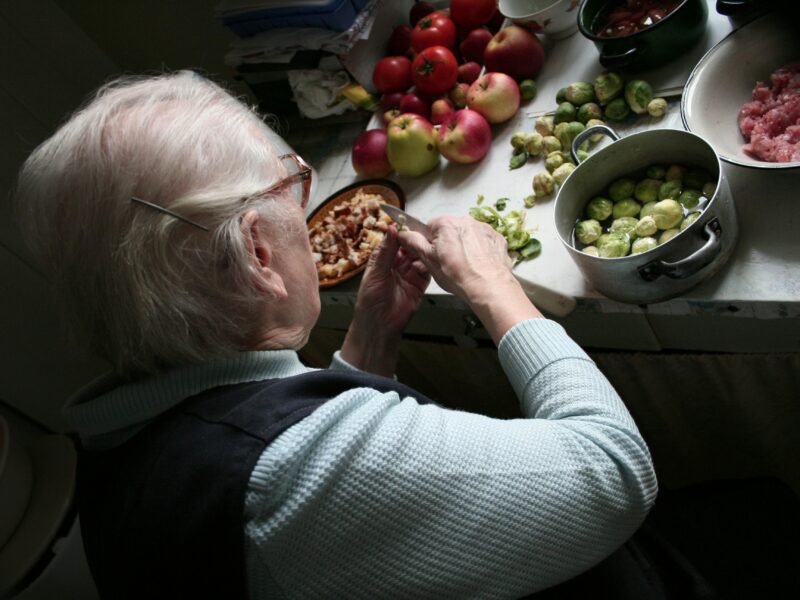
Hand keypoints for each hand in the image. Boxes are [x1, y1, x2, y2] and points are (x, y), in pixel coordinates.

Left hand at [340, 226, 429, 375]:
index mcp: (383, 259)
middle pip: (409, 247)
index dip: (401, 232)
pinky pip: (427, 271)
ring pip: (419, 257)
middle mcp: (397, 265)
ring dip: (422, 252)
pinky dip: (429, 266)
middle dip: (415, 240)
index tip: (407, 223)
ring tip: (425, 247)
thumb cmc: (370, 301)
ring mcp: (409, 274)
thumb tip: (390, 229)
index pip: (394, 241)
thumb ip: (385, 251)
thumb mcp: (375, 273)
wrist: (379, 325)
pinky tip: (428, 261)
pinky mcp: (420, 284)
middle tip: (420, 234)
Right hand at [398, 216, 541, 343]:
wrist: (488, 285)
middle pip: (449, 230)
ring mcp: (482, 228)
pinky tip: (477, 264)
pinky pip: (483, 241)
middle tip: (447, 264)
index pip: (429, 227)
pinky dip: (480, 250)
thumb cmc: (459, 275)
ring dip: (464, 246)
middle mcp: (465, 221)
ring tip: (464, 266)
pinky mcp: (496, 238)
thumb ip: (414, 242)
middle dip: (447, 244)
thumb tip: (403, 234)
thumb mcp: (428, 259)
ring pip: (467, 235)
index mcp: (445, 224)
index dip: (428, 242)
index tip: (431, 254)